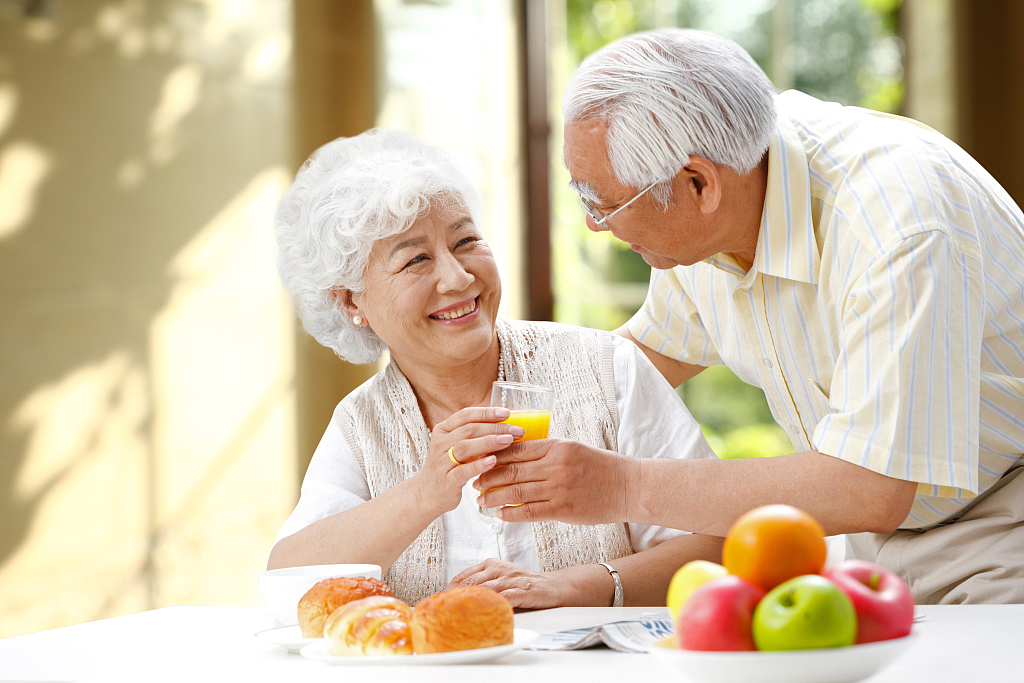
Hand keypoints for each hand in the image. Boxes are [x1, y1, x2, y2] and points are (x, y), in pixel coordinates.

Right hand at [414, 407, 523, 515]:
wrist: (427, 493)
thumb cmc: (448, 467)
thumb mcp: (457, 446)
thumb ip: (474, 435)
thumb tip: (504, 424)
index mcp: (443, 430)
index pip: (466, 415)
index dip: (487, 413)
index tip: (506, 413)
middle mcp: (440, 443)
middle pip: (469, 430)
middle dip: (495, 428)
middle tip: (516, 430)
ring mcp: (441, 462)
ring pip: (465, 447)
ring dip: (489, 442)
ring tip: (508, 441)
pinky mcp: (446, 481)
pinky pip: (462, 471)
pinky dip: (479, 465)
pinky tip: (493, 461)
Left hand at [446, 559, 582, 608]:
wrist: (554, 586)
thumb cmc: (525, 585)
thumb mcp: (501, 579)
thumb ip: (483, 585)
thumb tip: (459, 600)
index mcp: (491, 565)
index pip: (464, 576)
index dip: (449, 589)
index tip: (438, 602)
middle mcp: (499, 569)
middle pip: (470, 583)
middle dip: (454, 597)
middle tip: (441, 610)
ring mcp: (510, 579)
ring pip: (484, 589)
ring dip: (469, 602)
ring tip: (455, 613)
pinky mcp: (522, 590)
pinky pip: (504, 598)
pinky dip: (492, 605)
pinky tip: (483, 612)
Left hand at [474, 439, 638, 524]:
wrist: (628, 486)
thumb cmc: (600, 467)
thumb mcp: (573, 449)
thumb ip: (547, 452)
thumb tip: (516, 455)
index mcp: (556, 446)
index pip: (516, 449)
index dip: (493, 456)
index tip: (480, 461)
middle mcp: (555, 465)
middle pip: (510, 470)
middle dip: (487, 477)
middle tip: (474, 482)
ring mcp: (558, 487)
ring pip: (515, 492)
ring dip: (494, 497)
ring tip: (481, 500)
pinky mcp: (563, 509)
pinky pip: (529, 512)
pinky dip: (511, 513)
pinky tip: (501, 514)